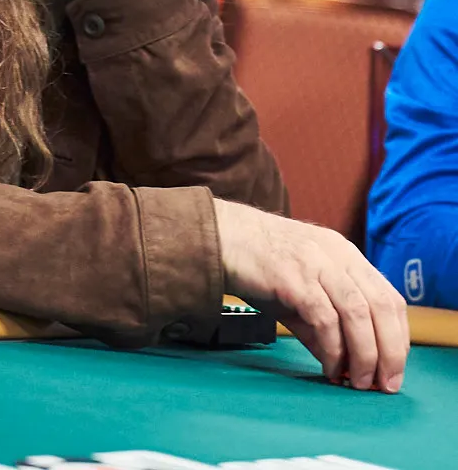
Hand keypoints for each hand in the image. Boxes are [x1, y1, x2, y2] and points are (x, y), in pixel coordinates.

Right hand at [214, 198, 409, 392]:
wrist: (224, 238)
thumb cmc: (263, 265)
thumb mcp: (303, 292)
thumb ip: (326, 327)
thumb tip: (345, 368)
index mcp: (346, 255)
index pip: (390, 297)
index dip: (399, 337)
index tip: (394, 369)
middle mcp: (337, 255)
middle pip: (381, 306)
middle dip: (390, 351)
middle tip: (384, 384)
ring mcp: (316, 263)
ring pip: (357, 313)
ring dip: (364, 354)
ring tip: (357, 382)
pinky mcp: (293, 277)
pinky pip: (324, 318)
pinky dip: (333, 348)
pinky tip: (329, 368)